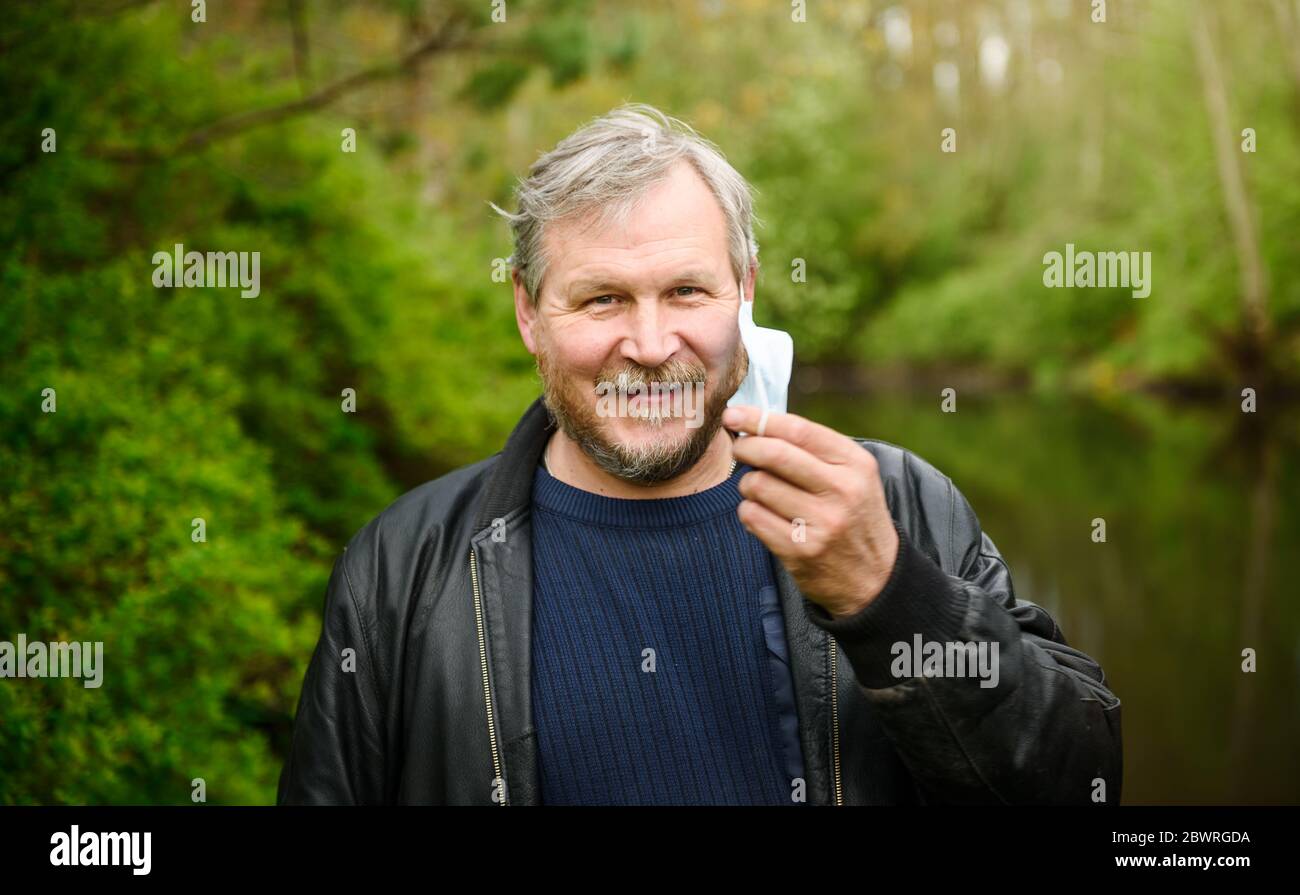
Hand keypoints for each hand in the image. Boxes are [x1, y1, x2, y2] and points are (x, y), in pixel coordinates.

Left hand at [723, 405, 899, 618]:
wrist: (875, 577)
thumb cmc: (854, 515)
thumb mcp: (853, 475)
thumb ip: (813, 449)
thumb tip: (756, 423)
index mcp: (855, 464)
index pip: (799, 430)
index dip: (759, 419)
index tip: (733, 415)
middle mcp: (842, 491)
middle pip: (774, 454)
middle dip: (745, 447)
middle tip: (739, 450)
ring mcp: (822, 523)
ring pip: (757, 486)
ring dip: (748, 484)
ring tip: (761, 491)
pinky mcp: (800, 550)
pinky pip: (752, 516)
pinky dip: (749, 511)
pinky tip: (763, 514)